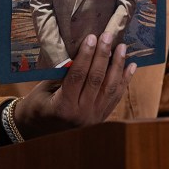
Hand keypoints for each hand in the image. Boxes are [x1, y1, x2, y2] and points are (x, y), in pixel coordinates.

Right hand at [14, 31, 136, 138]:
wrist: (39, 133)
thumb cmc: (37, 106)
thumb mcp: (43, 89)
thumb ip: (62, 74)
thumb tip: (80, 51)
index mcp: (63, 106)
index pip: (78, 76)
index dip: (86, 56)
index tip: (91, 37)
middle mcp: (81, 114)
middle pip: (96, 80)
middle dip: (103, 55)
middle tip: (108, 36)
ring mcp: (94, 118)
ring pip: (110, 88)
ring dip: (117, 66)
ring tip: (122, 47)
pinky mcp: (101, 118)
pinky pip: (116, 97)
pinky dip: (124, 81)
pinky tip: (130, 66)